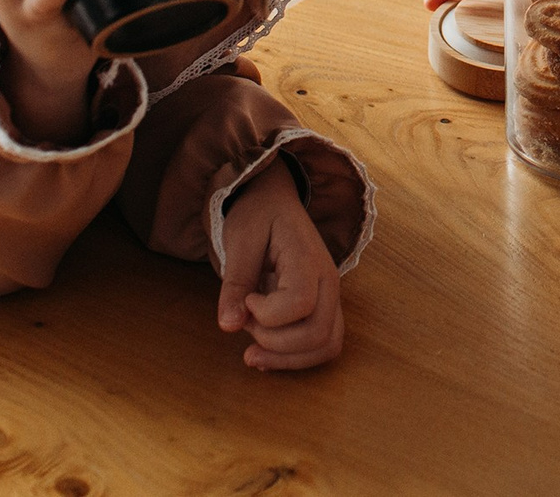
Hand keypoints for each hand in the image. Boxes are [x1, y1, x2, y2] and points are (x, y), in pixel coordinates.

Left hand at [216, 166, 343, 371]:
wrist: (274, 202)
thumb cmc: (258, 215)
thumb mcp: (240, 240)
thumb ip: (235, 282)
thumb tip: (229, 326)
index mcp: (308, 259)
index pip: (300, 304)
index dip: (267, 313)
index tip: (247, 298)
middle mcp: (328, 281)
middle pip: (318, 333)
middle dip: (275, 342)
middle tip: (247, 323)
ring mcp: (330, 296)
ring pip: (326, 345)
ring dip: (288, 359)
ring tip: (253, 352)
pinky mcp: (323, 308)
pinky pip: (323, 344)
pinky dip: (296, 358)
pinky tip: (267, 354)